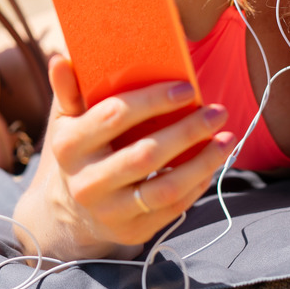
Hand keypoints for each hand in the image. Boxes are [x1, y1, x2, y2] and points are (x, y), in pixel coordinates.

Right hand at [14, 55, 235, 261]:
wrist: (69, 211)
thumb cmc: (79, 151)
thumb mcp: (66, 121)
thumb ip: (68, 90)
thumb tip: (61, 57)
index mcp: (69, 145)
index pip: (114, 116)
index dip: (153, 100)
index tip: (187, 88)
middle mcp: (87, 182)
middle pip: (145, 154)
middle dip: (187, 131)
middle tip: (218, 112)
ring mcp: (110, 211)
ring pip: (164, 188)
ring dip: (203, 162)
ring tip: (228, 139)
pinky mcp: (131, 231)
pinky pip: (173, 208)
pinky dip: (197, 184)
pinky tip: (213, 164)